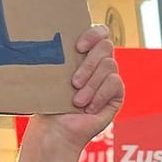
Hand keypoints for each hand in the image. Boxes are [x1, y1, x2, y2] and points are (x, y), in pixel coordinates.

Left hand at [17, 27, 121, 161]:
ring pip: (109, 66)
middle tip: (73, 82)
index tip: (78, 48)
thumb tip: (46, 40)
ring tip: (77, 101)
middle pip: (106, 46)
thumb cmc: (49, 102)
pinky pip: (115, 84)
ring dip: (91, 84)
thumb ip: (58, 56)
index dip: (93, 35)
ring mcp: (109, 78)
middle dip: (89, 64)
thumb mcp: (51, 75)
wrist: (55, 130)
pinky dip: (100, 95)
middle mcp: (98, 63)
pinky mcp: (116, 94)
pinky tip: (89, 107)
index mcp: (83, 53)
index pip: (99, 32)